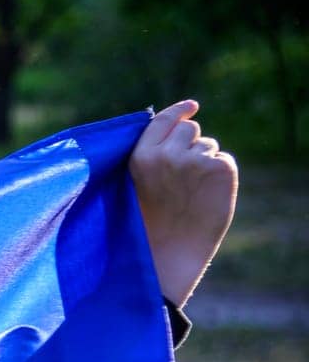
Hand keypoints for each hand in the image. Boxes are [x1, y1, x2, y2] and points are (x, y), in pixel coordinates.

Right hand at [129, 101, 237, 305]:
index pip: (162, 121)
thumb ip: (153, 155)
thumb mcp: (138, 183)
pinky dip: (220, 176)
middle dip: (189, 144)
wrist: (168, 255)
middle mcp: (167, 155)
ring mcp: (194, 161)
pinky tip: (206, 197)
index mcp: (140, 157)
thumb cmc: (148, 224)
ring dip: (204, 162)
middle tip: (183, 176)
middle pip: (190, 129)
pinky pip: (224, 160)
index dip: (179, 111)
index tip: (191, 106)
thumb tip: (182, 123)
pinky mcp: (220, 169)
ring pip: (208, 146)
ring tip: (191, 193)